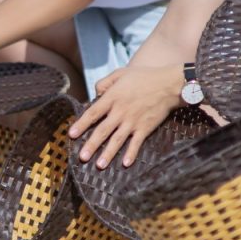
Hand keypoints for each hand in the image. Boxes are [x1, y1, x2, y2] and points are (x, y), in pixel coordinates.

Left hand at [67, 64, 182, 167]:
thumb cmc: (143, 77)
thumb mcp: (120, 73)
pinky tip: (125, 164)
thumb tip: (95, 94)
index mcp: (112, 98)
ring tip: (99, 166)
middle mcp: (120, 112)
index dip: (81, 125)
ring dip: (108, 154)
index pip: (93, 113)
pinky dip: (131, 153)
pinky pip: (136, 143)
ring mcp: (133, 121)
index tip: (71, 135)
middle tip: (82, 158)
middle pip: (102, 131)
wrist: (169, 84)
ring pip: (117, 140)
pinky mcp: (145, 128)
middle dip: (91, 145)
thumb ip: (105, 82)